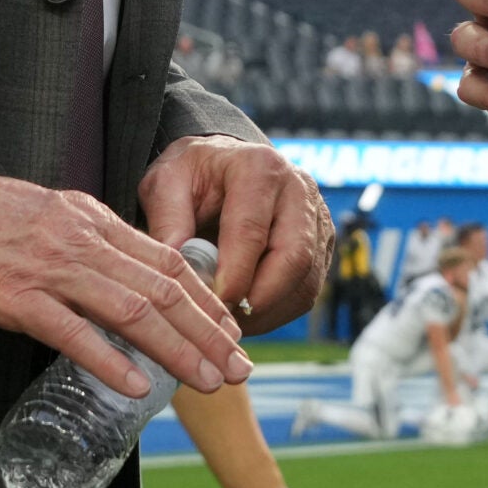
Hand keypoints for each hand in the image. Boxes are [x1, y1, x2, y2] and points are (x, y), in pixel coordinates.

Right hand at [0, 151, 250, 399]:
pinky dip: (109, 359)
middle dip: (209, 331)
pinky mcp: (12, 295)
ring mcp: (49, 267)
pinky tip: (136, 384)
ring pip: (131, 310)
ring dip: (176, 349)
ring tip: (207, 380)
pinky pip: (70, 331)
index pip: (167, 259)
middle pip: (162, 287)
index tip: (233, 329)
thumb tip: (120, 276)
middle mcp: (81, 240)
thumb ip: (85, 242)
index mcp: (91, 219)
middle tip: (239, 366)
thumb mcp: (47, 214)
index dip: (207, 298)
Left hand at [141, 134, 331, 335]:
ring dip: (267, 312)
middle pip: (294, 258)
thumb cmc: (193, 176)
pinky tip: (245, 313)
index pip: (251, 231)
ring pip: (305, 280)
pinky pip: (307, 290)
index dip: (233, 276)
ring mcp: (317, 218)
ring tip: (228, 322)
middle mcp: (298, 190)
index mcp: (259, 168)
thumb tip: (177, 269)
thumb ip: (167, 222)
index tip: (210, 307)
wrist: (221, 165)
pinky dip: (276, 311)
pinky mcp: (322, 244)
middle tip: (222, 322)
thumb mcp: (165, 184)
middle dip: (258, 300)